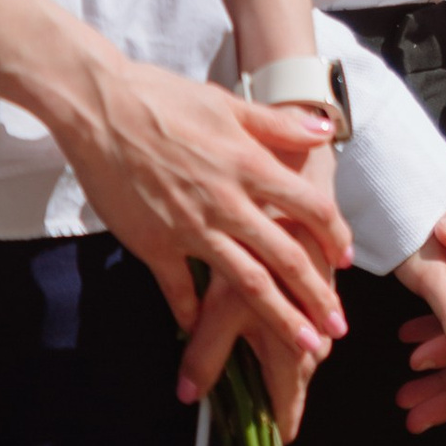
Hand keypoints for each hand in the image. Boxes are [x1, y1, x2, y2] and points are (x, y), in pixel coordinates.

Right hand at [52, 66, 350, 439]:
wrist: (99, 107)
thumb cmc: (162, 99)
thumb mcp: (227, 104)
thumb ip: (277, 124)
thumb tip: (323, 130)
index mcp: (250, 165)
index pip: (310, 207)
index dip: (334, 236)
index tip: (345, 260)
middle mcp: (228, 203)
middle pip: (286, 257)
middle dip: (317, 296)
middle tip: (338, 328)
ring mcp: (191, 228)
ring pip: (245, 282)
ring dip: (278, 317)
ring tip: (302, 347)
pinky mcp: (153, 244)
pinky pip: (179, 289)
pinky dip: (193, 314)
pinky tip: (203, 330)